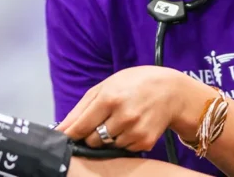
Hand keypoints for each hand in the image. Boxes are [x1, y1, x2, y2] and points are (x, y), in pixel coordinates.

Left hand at [55, 66, 190, 151]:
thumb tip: (63, 128)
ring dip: (108, 137)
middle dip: (91, 134)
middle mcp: (123, 116)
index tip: (62, 137)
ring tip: (120, 120)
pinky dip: (123, 140)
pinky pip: (124, 149)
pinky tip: (132, 126)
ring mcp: (135, 131)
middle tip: (101, 121)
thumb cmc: (134, 84)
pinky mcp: (145, 142)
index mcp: (110, 98)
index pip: (81, 126)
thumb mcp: (106, 85)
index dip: (69, 134)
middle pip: (92, 140)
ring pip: (107, 146)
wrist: (171, 91)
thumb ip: (82, 107)